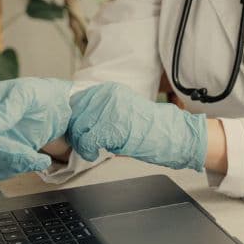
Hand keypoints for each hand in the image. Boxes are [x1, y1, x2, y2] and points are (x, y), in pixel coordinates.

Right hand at [0, 78, 72, 180]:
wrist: (53, 108)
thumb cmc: (37, 94)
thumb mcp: (28, 93)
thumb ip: (11, 107)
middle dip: (3, 153)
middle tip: (29, 153)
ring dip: (15, 164)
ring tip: (39, 158)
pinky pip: (1, 171)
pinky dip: (21, 168)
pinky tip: (38, 160)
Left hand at [67, 82, 206, 170]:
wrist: (169, 134)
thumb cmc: (148, 127)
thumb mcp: (121, 111)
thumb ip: (100, 112)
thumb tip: (76, 122)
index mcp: (108, 90)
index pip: (76, 102)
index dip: (73, 120)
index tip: (77, 131)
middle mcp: (107, 95)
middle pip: (74, 116)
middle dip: (76, 133)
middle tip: (83, 144)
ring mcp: (109, 110)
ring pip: (78, 129)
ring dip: (81, 143)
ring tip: (91, 149)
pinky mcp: (111, 126)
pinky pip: (87, 142)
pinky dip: (88, 151)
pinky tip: (96, 153)